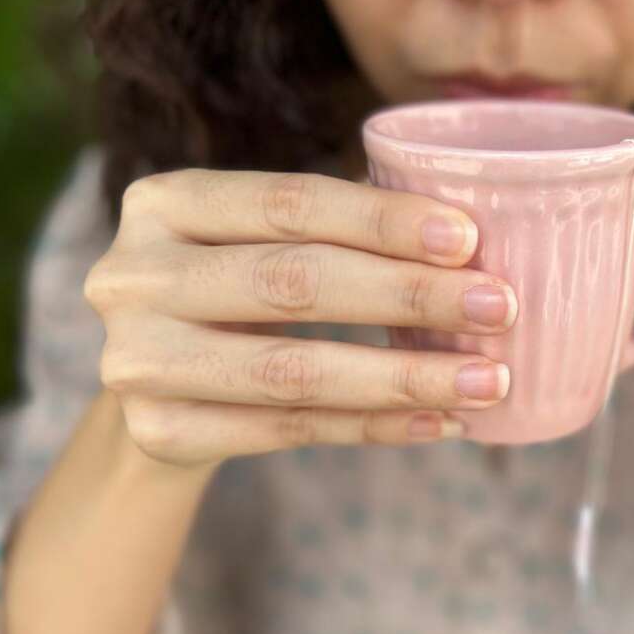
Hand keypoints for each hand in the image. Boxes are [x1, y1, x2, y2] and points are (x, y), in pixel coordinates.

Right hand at [84, 168, 517, 466]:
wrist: (153, 391)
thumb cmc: (233, 295)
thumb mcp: (257, 243)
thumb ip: (335, 230)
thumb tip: (469, 241)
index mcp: (163, 202)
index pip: (288, 203)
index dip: (382, 221)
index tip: (469, 239)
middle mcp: (133, 275)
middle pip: (293, 283)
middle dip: (409, 296)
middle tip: (499, 307)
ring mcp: (138, 360)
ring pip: (295, 370)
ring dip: (405, 376)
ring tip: (488, 380)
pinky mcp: (162, 431)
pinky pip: (290, 430)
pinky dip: (375, 427)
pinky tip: (441, 422)